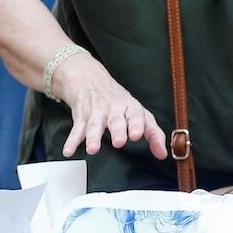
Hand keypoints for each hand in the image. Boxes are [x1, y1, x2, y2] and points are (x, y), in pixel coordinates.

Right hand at [51, 54, 169, 159]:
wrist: (89, 79)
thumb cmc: (118, 101)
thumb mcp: (138, 113)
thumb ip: (152, 133)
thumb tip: (163, 154)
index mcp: (130, 108)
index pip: (136, 116)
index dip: (137, 125)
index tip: (137, 135)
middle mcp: (113, 109)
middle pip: (116, 120)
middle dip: (118, 131)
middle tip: (119, 142)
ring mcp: (96, 112)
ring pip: (94, 125)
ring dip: (93, 137)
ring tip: (92, 149)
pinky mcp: (81, 117)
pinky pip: (76, 130)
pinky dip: (72, 141)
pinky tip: (69, 150)